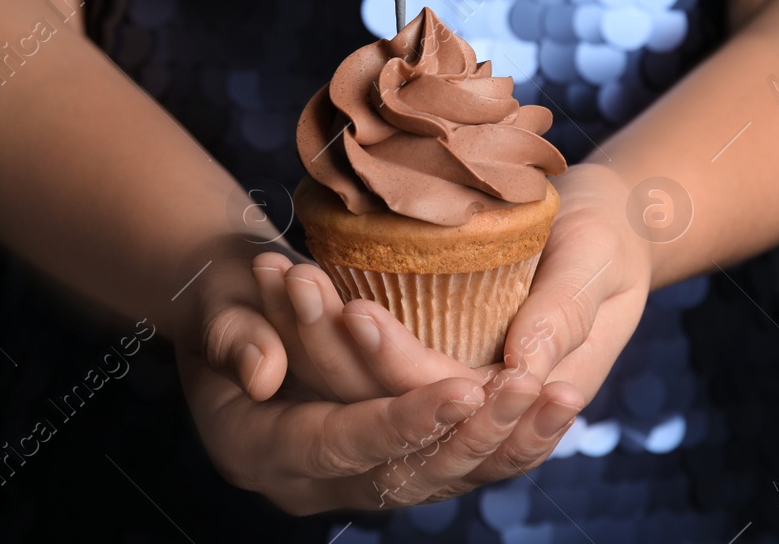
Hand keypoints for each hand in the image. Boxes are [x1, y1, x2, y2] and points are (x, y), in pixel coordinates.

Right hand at [176, 235, 581, 512]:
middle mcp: (312, 482)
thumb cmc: (228, 296)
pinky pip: (456, 466)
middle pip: (405, 476)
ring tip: (560, 397)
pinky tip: (555, 410)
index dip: (402, 421)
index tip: (462, 388)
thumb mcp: (219, 305)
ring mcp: (355, 478)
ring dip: (506, 441)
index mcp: (262, 451)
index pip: (342, 445)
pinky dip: (508, 443)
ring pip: (442, 478)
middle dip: (472, 434)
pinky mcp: (393, 461)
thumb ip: (233, 337)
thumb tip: (261, 373)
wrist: (241, 306)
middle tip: (526, 388)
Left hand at [245, 161, 649, 484]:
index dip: (399, 363)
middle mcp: (467, 397)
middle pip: (383, 392)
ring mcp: (435, 370)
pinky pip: (355, 337)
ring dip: (310, 324)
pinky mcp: (413, 337)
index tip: (357, 312)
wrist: (601, 221)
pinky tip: (279, 268)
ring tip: (275, 271)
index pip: (445, 397)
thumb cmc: (607, 242)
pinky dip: (316, 305)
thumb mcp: (597, 266)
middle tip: (293, 281)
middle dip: (332, 340)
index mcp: (517, 398)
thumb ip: (564, 316)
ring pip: (356, 369)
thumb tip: (525, 368)